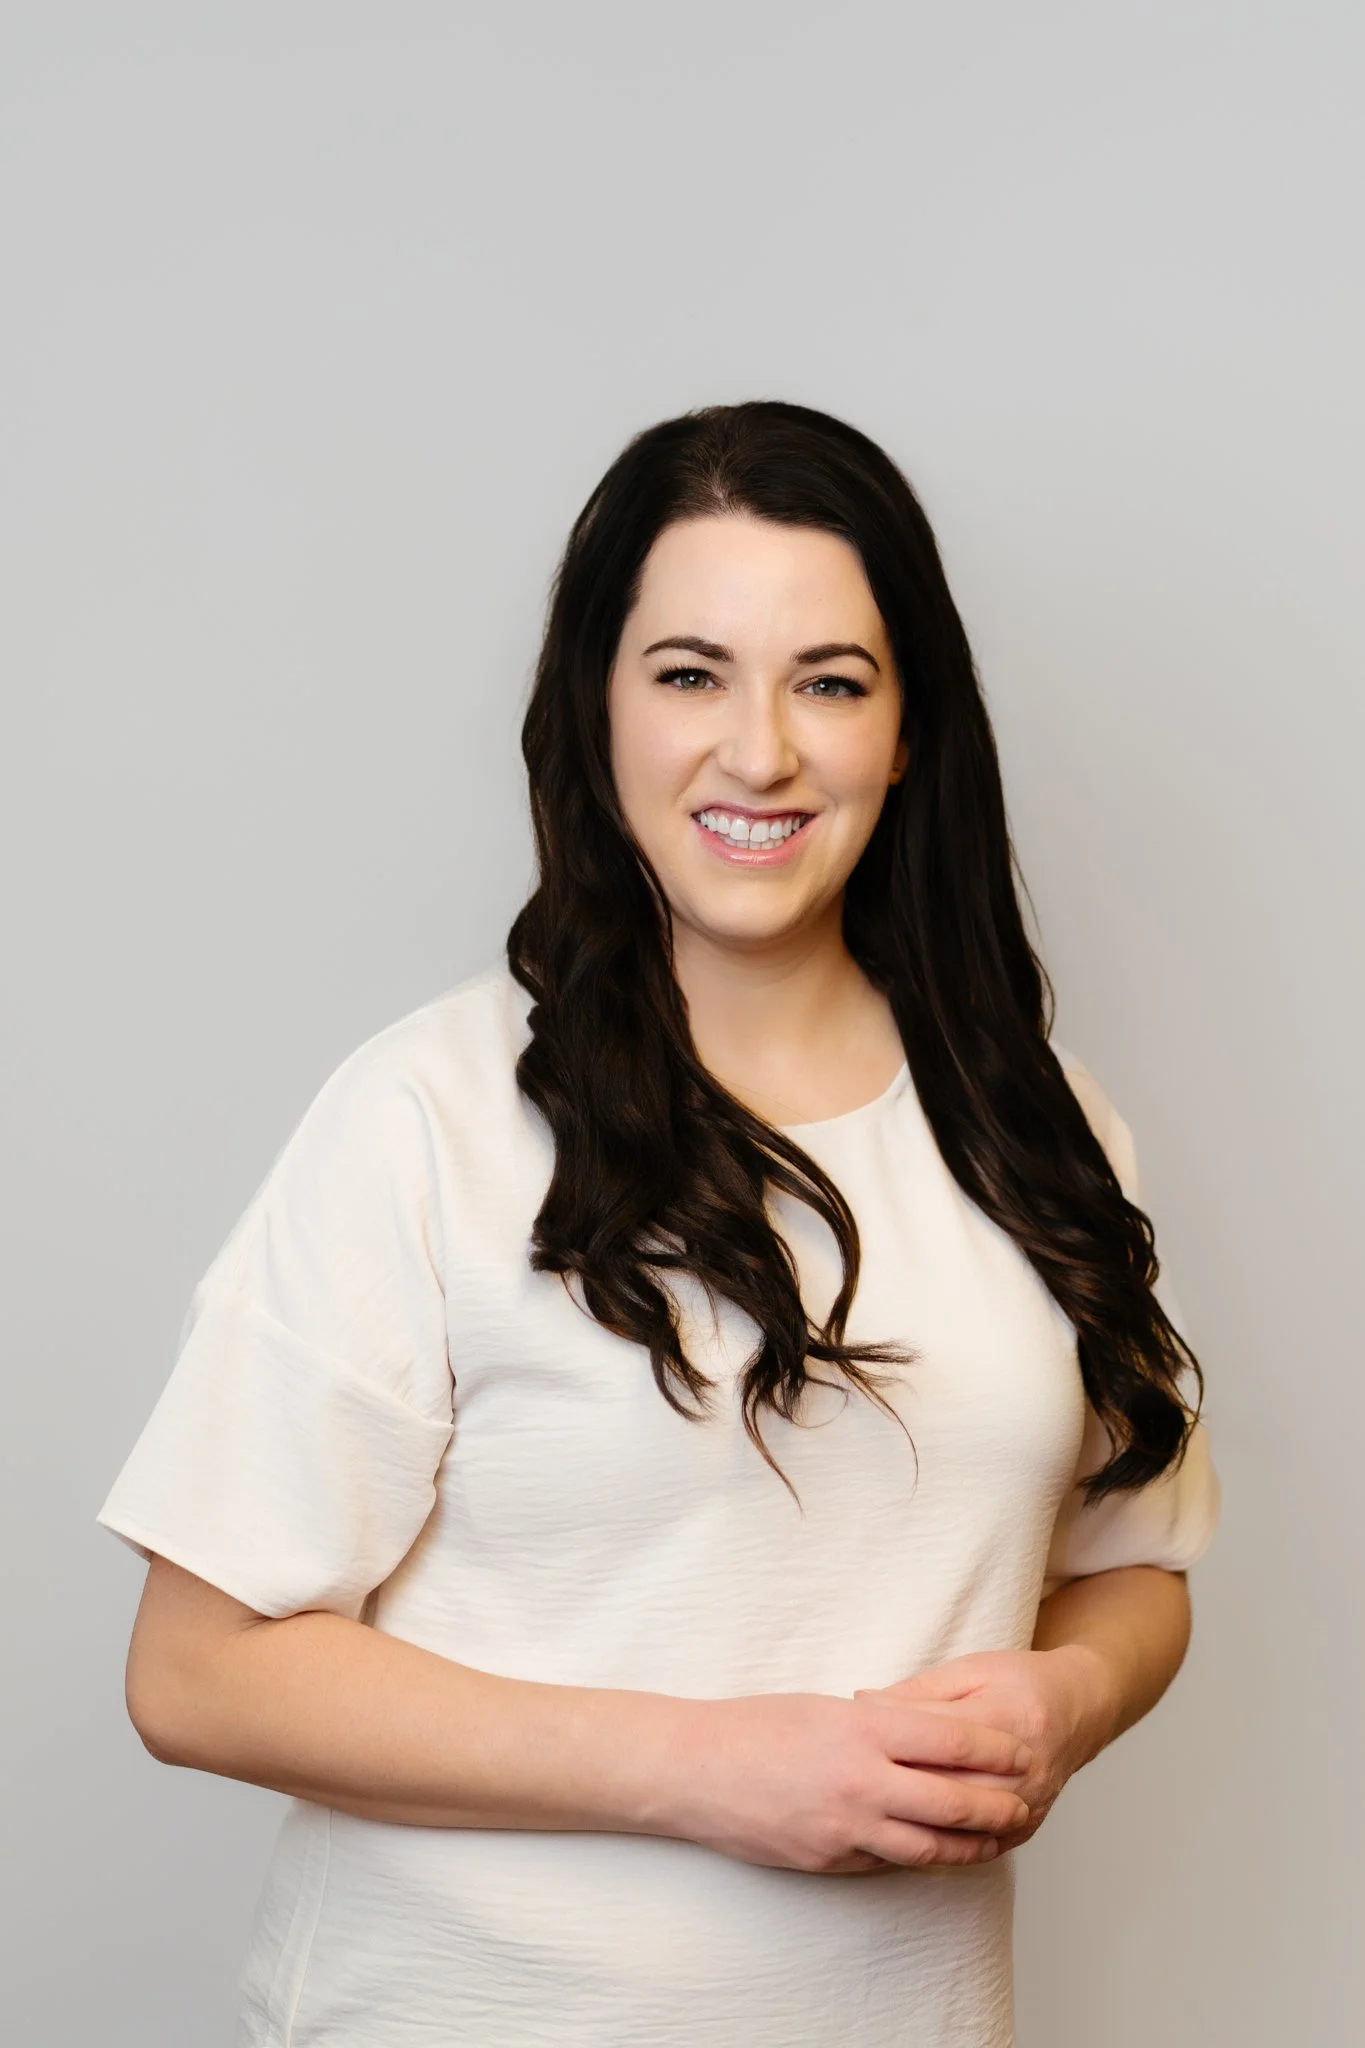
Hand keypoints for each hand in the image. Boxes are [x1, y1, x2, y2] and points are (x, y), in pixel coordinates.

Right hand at [664, 1690, 1033, 1874]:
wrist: (695, 1772)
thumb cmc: (755, 1728)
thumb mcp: (825, 1710)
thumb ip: (877, 1723)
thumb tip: (923, 1734)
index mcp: (863, 1732)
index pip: (952, 1742)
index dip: (995, 1749)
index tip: (1021, 1750)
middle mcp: (862, 1783)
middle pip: (954, 1800)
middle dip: (998, 1804)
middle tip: (1026, 1801)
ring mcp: (846, 1829)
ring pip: (930, 1845)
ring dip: (972, 1844)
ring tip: (997, 1839)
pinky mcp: (830, 1862)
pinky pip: (889, 1862)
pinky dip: (920, 1856)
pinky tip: (938, 1852)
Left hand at [855, 1646, 1118, 1853]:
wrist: (1077, 1707)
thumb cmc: (1018, 1681)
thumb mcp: (968, 1670)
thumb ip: (918, 1692)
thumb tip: (862, 1703)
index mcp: (1006, 1716)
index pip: (938, 1736)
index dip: (890, 1738)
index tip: (850, 1740)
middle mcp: (1023, 1765)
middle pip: (949, 1788)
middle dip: (896, 1788)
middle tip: (850, 1787)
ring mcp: (1029, 1802)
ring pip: (962, 1826)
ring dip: (915, 1825)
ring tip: (869, 1818)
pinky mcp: (1029, 1827)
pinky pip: (980, 1847)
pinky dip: (943, 1847)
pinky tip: (907, 1841)